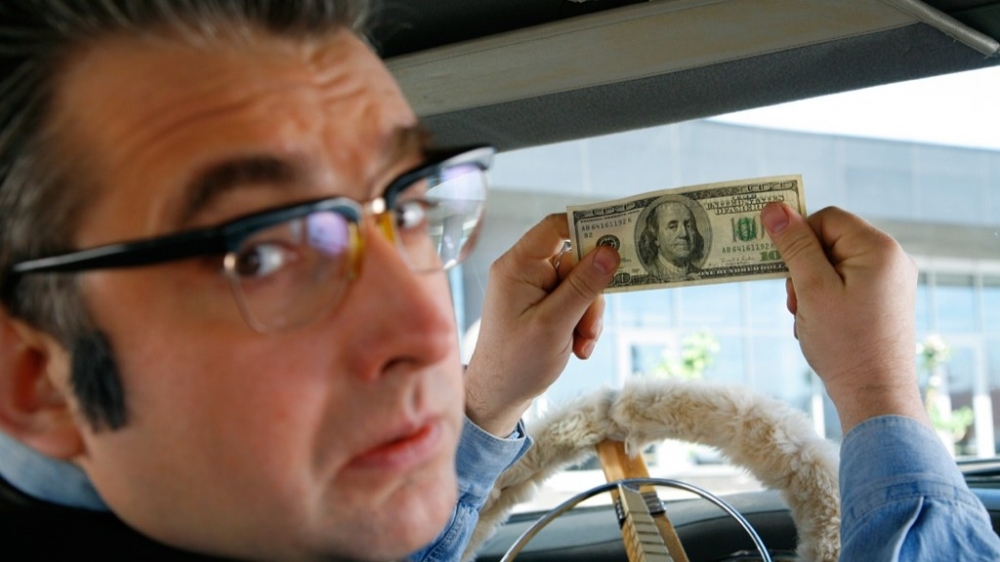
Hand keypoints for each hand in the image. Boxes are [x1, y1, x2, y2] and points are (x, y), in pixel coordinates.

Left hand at [465, 213, 619, 435]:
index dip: (588, 228)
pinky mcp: (543, 305)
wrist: (500, 397)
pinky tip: (577, 347)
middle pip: (576, 260)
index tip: (618, 240)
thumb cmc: (517, 362)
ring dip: (588, 316)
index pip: (555, 227)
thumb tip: (610, 252)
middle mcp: (524, 271)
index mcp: (517, 266)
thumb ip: (583, 286)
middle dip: (590, 294)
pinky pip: (574, 302)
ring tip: (581, 344)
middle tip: (590, 325)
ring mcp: (533, 288)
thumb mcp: (555, 324)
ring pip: (580, 285)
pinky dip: (582, 324)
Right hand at [760, 203, 927, 433]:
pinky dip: (826, 299)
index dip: (799, 239)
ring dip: (811, 286)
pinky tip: (820, 325)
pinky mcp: (886, 301)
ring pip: (835, 264)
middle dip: (804, 268)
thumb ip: (794, 245)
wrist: (876, 395)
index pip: (827, 218)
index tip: (784, 270)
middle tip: (796, 301)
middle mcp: (892, 259)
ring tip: (807, 317)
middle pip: (831, 241)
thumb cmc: (845, 343)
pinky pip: (847, 284)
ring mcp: (892, 281)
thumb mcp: (811, 289)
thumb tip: (774, 207)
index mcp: (879, 249)